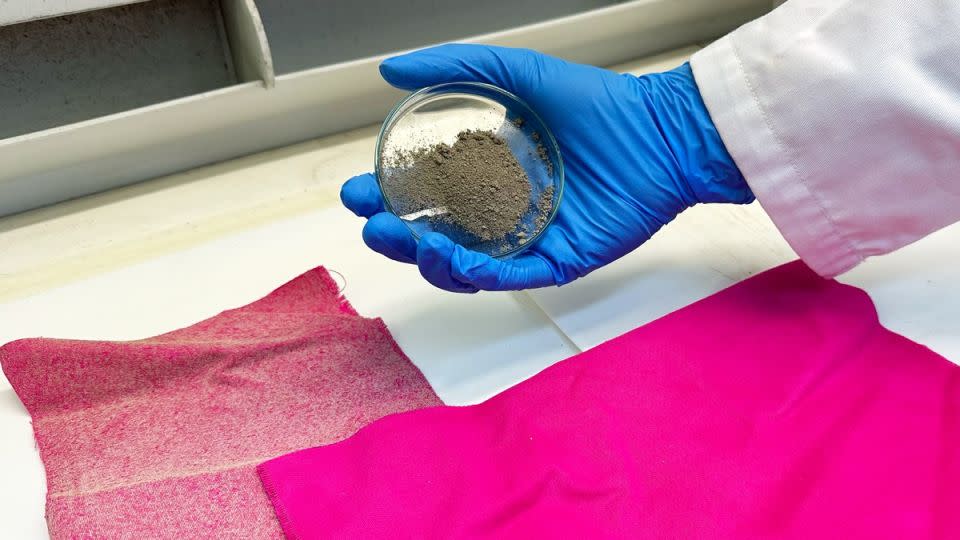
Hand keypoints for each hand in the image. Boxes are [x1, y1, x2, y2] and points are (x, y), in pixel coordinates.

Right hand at [342, 44, 752, 292]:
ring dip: (428, 259)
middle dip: (396, 236)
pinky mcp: (556, 262)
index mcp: (487, 174)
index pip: (425, 195)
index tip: (357, 188)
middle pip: (434, 237)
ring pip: (464, 267)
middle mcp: (502, 211)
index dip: (386, 196)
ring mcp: (527, 240)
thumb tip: (388, 71)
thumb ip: (454, 68)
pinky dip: (476, 273)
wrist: (660, 131)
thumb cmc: (596, 103)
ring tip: (410, 239)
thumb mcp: (515, 74)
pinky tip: (451, 257)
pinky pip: (509, 277)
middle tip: (374, 223)